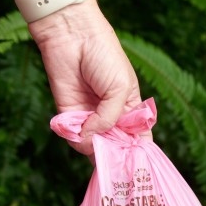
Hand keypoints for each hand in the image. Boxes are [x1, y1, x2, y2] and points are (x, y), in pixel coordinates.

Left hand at [28, 0, 141, 153]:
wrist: (72, 35)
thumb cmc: (104, 55)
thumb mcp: (120, 89)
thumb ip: (110, 119)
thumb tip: (92, 141)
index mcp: (131, 109)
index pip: (138, 139)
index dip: (138, 154)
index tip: (138, 171)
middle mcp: (110, 116)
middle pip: (115, 147)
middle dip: (115, 157)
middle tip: (115, 166)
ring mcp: (89, 116)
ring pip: (93, 146)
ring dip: (94, 149)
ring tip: (96, 143)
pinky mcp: (67, 113)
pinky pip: (72, 136)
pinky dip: (75, 139)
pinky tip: (80, 132)